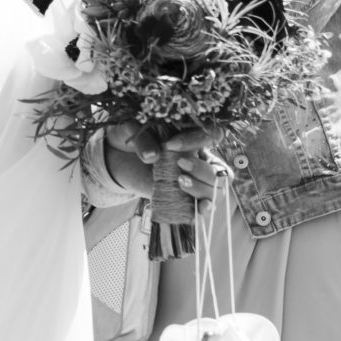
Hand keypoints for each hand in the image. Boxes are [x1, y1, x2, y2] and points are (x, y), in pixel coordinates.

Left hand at [103, 122, 225, 200]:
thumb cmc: (134, 137)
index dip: (196, 140)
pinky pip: (203, 208)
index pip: (212, 136)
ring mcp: (195, 182)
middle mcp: (201, 160)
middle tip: (180, 164)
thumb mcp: (133, 130)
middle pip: (219, 170)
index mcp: (196, 137)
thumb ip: (143, 140)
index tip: (170, 144)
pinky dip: (204, 210)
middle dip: (202, 170)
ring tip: (180, 182)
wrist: (120, 157)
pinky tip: (200, 209)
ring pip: (215, 190)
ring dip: (202, 188)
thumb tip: (152, 156)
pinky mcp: (185, 199)